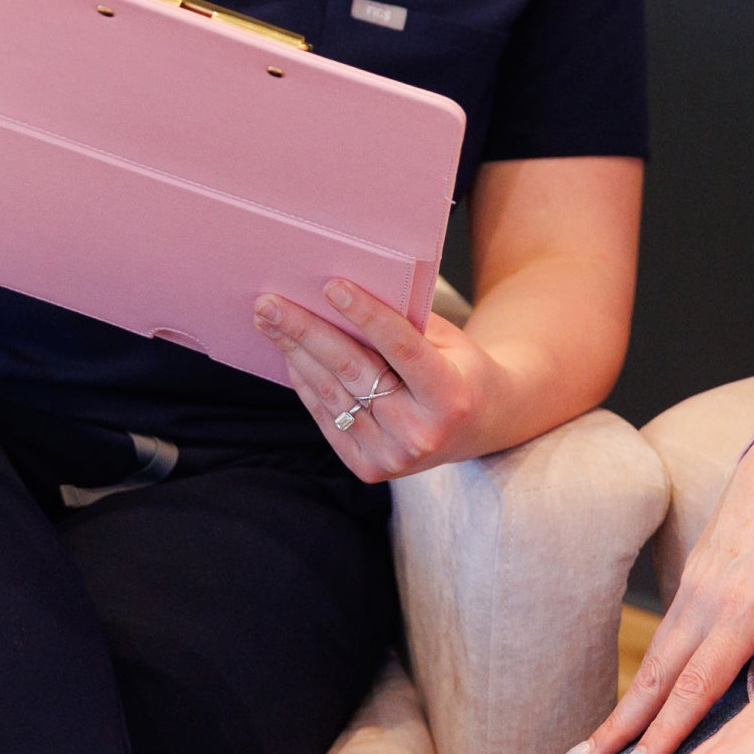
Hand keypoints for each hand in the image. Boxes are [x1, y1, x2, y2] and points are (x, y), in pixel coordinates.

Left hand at [254, 279, 502, 480]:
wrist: (483, 426)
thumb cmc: (463, 370)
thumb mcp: (450, 340)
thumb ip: (407, 321)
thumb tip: (348, 293)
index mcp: (450, 396)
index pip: (401, 349)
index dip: (366, 316)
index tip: (332, 286)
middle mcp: (420, 432)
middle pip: (354, 371)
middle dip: (307, 331)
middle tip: (271, 303)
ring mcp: (392, 456)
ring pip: (332, 393)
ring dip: (296, 353)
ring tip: (270, 321)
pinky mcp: (369, 468)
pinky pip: (327, 417)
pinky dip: (305, 383)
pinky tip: (290, 353)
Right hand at [566, 428, 753, 753]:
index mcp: (742, 605)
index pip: (695, 684)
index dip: (664, 733)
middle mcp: (706, 597)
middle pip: (657, 675)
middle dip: (618, 725)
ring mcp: (696, 583)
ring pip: (656, 655)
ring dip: (626, 702)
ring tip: (594, 743)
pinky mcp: (697, 572)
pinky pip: (668, 633)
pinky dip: (649, 672)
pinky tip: (641, 696)